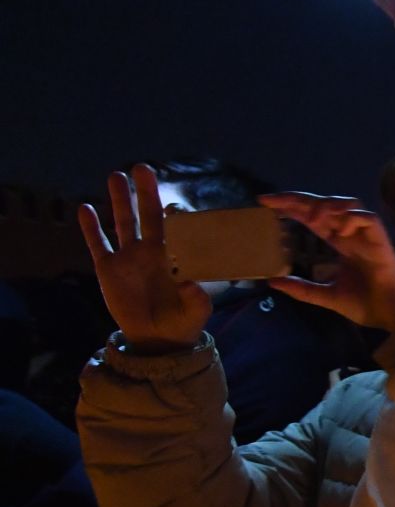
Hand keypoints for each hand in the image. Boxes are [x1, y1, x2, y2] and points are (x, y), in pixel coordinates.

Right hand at [78, 166, 212, 351]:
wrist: (156, 339)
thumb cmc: (182, 322)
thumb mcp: (195, 313)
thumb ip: (197, 300)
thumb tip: (193, 286)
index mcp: (175, 258)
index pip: (175, 230)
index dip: (174, 214)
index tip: (173, 203)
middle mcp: (151, 251)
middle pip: (147, 216)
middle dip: (145, 192)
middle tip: (142, 167)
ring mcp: (128, 257)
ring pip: (122, 222)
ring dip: (119, 200)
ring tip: (116, 175)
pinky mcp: (108, 268)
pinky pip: (98, 243)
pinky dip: (91, 227)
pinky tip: (84, 208)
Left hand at [261, 193, 394, 332]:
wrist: (392, 316)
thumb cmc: (366, 305)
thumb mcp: (325, 295)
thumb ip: (301, 288)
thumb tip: (272, 282)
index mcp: (339, 243)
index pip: (312, 218)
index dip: (291, 208)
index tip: (265, 203)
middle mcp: (351, 234)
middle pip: (324, 206)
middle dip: (299, 199)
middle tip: (273, 200)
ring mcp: (366, 235)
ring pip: (348, 204)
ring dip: (327, 205)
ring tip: (312, 215)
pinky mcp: (381, 240)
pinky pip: (367, 218)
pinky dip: (352, 218)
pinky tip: (339, 229)